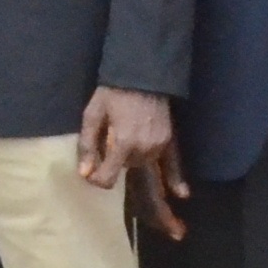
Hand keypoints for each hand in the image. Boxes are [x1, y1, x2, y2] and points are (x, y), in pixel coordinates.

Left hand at [84, 86, 187, 237]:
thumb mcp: (92, 114)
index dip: (97, 178)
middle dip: (114, 166)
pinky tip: (182, 194)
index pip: (108, 178)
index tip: (90, 172)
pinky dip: (176, 179)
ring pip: (143, 167)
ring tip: (127, 144)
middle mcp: (143, 149)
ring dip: (133, 165)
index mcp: (123, 144)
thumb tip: (84, 173)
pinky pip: (173, 163)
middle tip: (107, 149)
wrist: (142, 74)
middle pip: (125, 171)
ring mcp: (159, 146)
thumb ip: (87, 145)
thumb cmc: (113, 92)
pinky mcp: (169, 140)